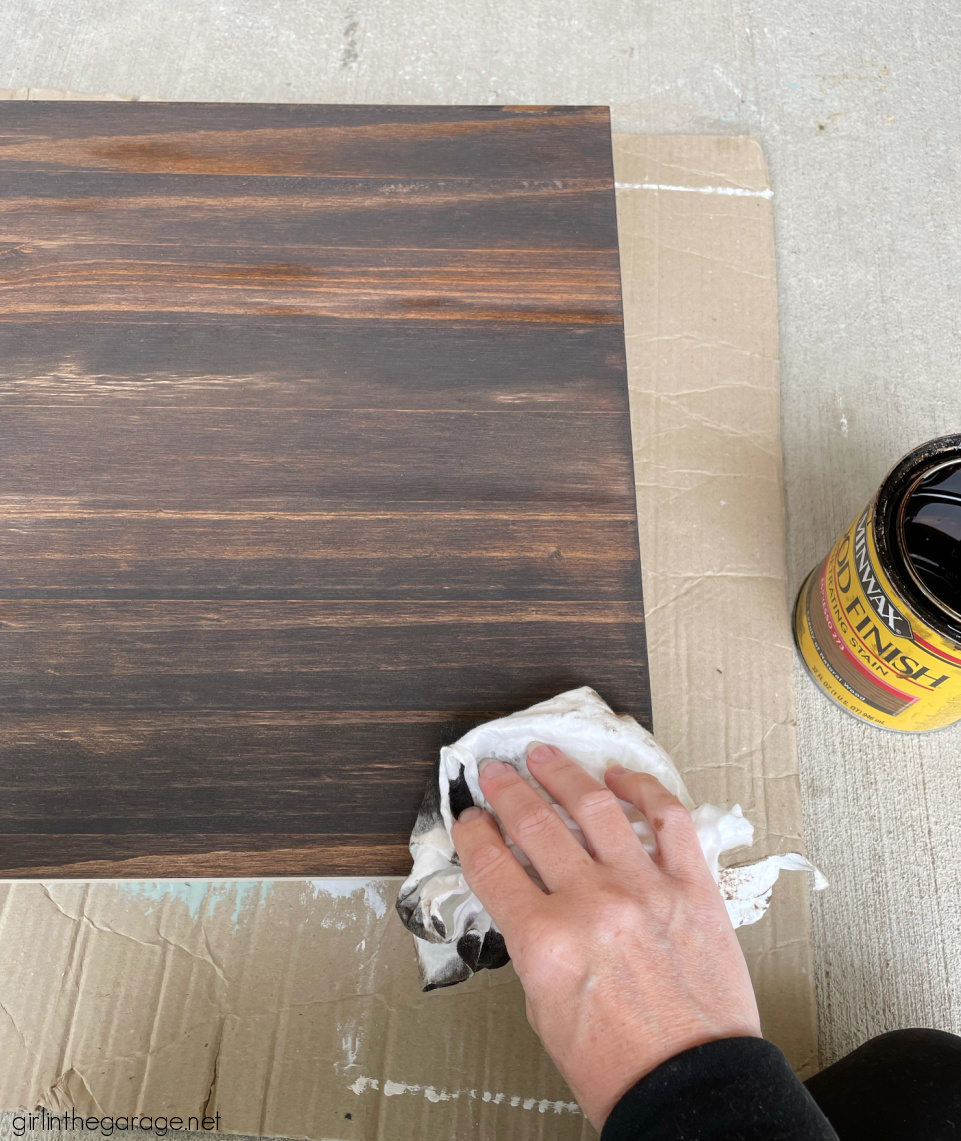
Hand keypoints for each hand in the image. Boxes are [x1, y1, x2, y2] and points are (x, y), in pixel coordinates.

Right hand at [450, 744, 761, 1128]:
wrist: (691, 1087)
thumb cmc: (618, 1065)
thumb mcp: (544, 1007)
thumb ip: (534, 942)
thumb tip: (528, 897)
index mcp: (546, 942)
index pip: (492, 864)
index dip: (472, 832)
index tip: (468, 817)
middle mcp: (591, 905)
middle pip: (534, 824)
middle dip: (507, 789)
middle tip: (496, 771)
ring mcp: (645, 889)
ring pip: (594, 806)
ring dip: (563, 773)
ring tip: (545, 755)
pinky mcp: (692, 888)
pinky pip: (668, 820)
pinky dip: (643, 789)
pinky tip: (620, 777)